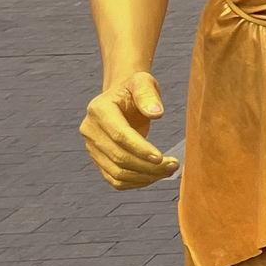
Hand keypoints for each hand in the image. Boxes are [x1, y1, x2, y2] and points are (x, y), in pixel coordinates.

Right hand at [79, 73, 179, 190]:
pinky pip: (115, 179)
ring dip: (145, 177)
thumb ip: (148, 95)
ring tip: (169, 170)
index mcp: (99, 110)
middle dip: (148, 166)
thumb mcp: (143, 82)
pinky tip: (155, 176)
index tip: (162, 157)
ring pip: (116, 173)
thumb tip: (157, 113)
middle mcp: (90, 131)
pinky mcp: (98, 160)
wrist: (121, 98)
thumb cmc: (134, 89)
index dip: (140, 149)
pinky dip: (136, 182)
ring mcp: (92, 148)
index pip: (119, 135)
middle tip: (174, 165)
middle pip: (119, 157)